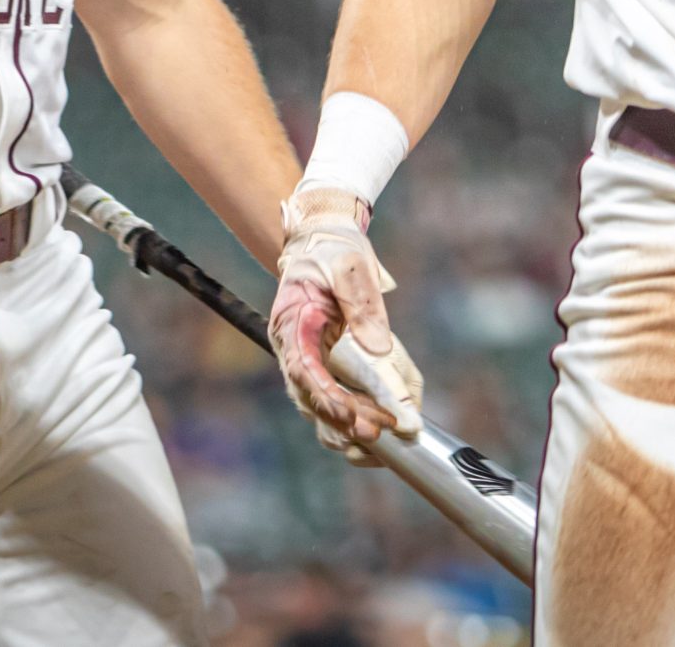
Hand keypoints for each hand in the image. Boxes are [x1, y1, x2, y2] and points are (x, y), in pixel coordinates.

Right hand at [268, 186, 423, 461]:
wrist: (322, 242)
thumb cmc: (332, 251)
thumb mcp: (349, 265)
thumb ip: (361, 303)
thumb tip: (378, 346)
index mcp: (291, 324)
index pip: (302, 369)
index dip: (324, 396)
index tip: (349, 414)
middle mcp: (293, 349)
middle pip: (311, 396)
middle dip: (342, 418)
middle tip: (377, 430)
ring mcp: (306, 360)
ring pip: (320, 406)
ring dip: (348, 423)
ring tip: (383, 431)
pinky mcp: (323, 365)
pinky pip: (332, 400)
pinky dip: (352, 417)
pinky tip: (378, 424)